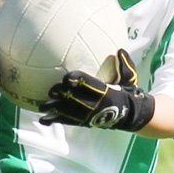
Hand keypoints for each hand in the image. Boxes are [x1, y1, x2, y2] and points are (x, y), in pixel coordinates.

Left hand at [39, 48, 154, 131]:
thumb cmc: (128, 93)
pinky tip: (43, 120)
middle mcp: (96, 106)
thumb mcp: (129, 79)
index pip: (90, 86)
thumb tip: (121, 50)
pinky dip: (55, 120)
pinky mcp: (84, 123)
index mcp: (106, 93)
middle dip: (63, 95)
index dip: (78, 82)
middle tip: (52, 90)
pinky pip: (68, 122)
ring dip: (55, 109)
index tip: (68, 77)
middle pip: (76, 100)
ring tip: (41, 106)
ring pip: (69, 112)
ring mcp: (89, 116)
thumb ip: (124, 65)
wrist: (131, 116)